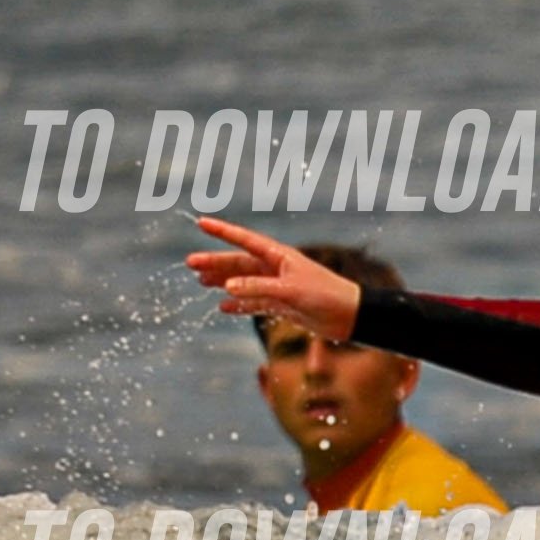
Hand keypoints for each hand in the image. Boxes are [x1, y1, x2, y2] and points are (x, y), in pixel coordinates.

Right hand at [185, 218, 362, 338]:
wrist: (349, 316)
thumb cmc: (325, 295)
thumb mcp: (290, 290)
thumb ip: (259, 288)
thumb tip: (228, 287)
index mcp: (279, 256)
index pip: (244, 240)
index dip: (222, 232)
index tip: (201, 223)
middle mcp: (275, 268)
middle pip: (238, 262)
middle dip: (215, 262)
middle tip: (190, 263)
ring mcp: (278, 286)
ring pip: (243, 281)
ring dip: (223, 281)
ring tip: (200, 281)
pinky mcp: (282, 305)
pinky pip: (254, 302)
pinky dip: (239, 305)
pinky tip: (223, 307)